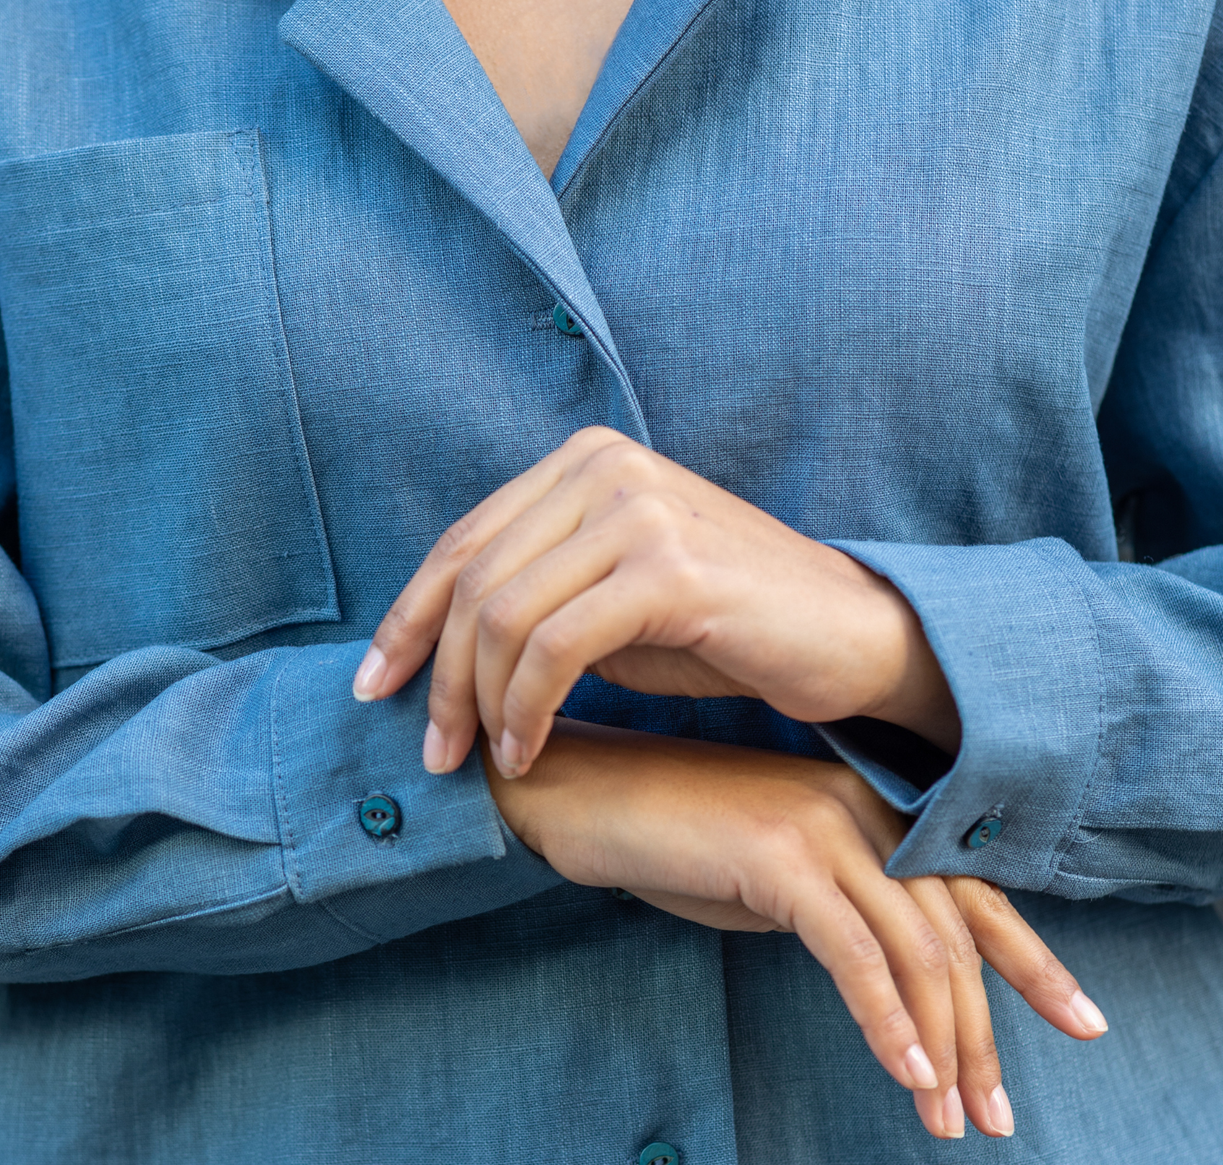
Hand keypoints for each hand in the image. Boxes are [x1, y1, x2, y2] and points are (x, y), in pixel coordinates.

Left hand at [353, 427, 958, 776]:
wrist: (848, 636)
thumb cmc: (722, 627)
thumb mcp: (609, 599)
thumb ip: (534, 598)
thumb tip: (433, 654)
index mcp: (585, 460)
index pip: (464, 540)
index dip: (407, 617)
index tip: (375, 685)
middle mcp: (606, 466)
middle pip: (473, 577)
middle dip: (435, 673)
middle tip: (431, 751)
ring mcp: (638, 509)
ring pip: (505, 615)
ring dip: (478, 702)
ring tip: (480, 761)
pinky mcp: (669, 567)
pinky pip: (556, 647)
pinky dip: (527, 708)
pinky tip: (529, 750)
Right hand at [491, 721, 1107, 1140]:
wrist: (581, 792)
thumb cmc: (667, 836)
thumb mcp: (770, 873)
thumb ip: (834, 903)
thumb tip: (888, 967)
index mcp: (864, 802)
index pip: (969, 886)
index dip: (1031, 958)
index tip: (1077, 1021)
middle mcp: (858, 805)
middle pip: (953, 930)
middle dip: (988, 1032)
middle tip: (999, 1115)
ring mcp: (821, 823)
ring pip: (916, 949)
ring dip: (943, 1046)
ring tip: (953, 1123)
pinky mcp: (778, 854)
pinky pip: (854, 953)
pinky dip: (888, 1022)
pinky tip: (906, 1075)